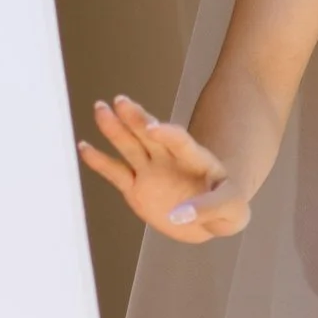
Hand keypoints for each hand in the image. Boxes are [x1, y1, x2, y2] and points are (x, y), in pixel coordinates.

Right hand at [77, 96, 250, 241]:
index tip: (153, 128)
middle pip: (151, 136)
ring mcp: (151, 170)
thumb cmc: (228, 210)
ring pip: (130, 146)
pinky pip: (115, 172)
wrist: (211, 216)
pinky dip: (99, 161)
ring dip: (115, 128)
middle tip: (121, 101)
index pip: (181, 142)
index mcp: (197, 160)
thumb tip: (180, 216)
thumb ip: (214, 210)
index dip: (168, 134)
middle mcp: (170, 159)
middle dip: (137, 118)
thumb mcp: (233, 212)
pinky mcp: (135, 187)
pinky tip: (83, 146)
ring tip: (100, 109)